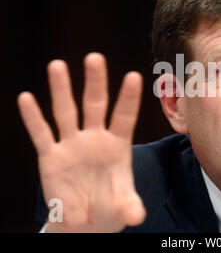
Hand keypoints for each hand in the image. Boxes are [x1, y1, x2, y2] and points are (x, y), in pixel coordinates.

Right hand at [17, 53, 145, 231]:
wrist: (87, 221)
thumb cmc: (110, 208)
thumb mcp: (123, 208)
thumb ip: (129, 207)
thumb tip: (136, 217)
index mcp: (117, 145)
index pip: (124, 117)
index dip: (128, 98)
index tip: (133, 76)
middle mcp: (94, 139)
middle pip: (95, 105)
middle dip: (95, 82)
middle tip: (95, 57)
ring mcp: (72, 145)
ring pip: (66, 112)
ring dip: (61, 90)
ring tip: (57, 65)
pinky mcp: (51, 157)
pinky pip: (41, 135)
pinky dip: (33, 118)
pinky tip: (26, 98)